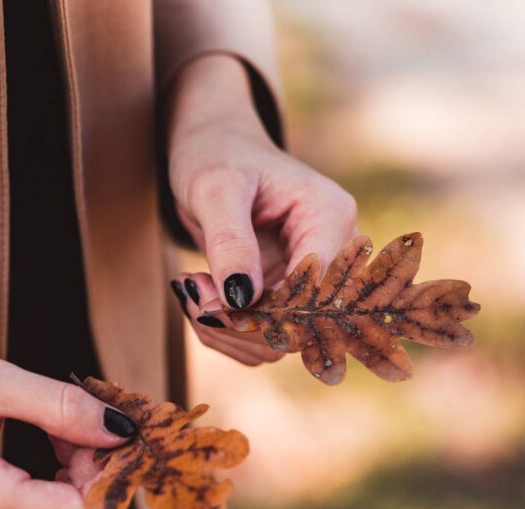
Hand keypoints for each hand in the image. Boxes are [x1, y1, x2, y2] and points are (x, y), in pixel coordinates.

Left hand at [165, 55, 359, 364]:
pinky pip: (263, 337)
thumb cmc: (216, 154)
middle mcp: (333, 251)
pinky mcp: (288, 297)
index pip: (314, 289)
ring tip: (191, 289)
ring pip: (279, 340)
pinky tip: (200, 297)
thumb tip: (241, 298)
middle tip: (190, 291)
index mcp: (330, 215)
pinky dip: (225, 330)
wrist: (212, 152)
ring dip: (226, 329)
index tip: (204, 300)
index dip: (261, 308)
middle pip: (300, 324)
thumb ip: (229, 241)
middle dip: (238, 322)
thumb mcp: (214, 187)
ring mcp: (312, 278)